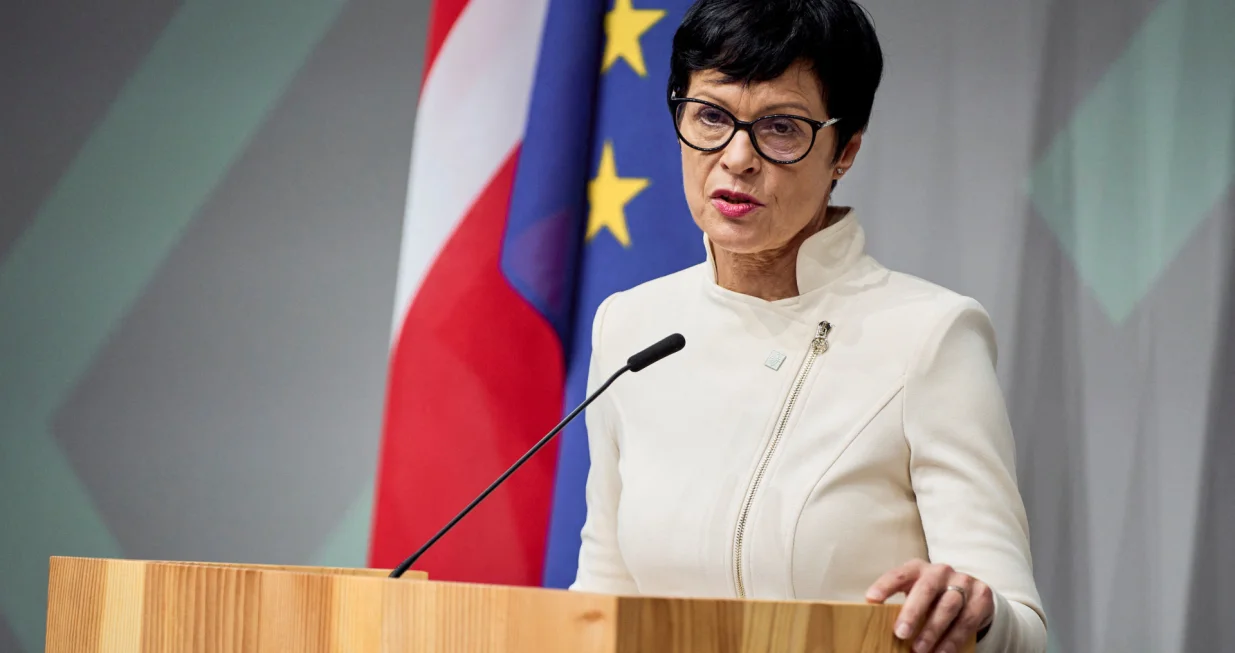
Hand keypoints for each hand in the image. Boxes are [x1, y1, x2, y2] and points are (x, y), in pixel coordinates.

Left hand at [865, 558, 993, 652]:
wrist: (972, 594)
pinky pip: (967, 620)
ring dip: (932, 631)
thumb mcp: (917, 596)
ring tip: (919, 650)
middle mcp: (941, 571)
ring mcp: (963, 581)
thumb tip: (878, 627)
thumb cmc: (933, 598)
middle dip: (912, 612)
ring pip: (948, 606)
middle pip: (926, 589)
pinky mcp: (981, 596)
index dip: (885, 585)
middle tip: (900, 633)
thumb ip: (902, 606)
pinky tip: (942, 652)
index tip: (871, 599)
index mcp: (918, 568)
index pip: (899, 574)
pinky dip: (953, 639)